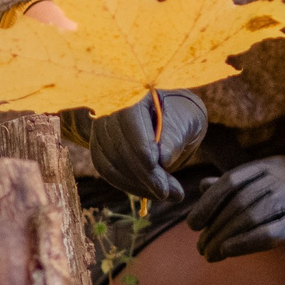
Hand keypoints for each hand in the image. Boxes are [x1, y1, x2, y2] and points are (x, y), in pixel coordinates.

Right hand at [84, 88, 207, 203]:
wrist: (169, 114)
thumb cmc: (180, 114)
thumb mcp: (187, 119)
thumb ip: (175, 135)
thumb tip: (163, 159)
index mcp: (132, 91)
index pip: (130, 120)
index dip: (141, 147)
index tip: (157, 168)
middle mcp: (109, 107)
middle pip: (119, 145)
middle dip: (144, 174)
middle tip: (169, 192)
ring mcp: (100, 127)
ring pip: (110, 162)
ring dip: (136, 184)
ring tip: (165, 193)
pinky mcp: (98, 145)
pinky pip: (106, 169)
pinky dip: (126, 184)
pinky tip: (147, 191)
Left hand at [186, 156, 284, 259]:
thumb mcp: (272, 186)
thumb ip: (239, 185)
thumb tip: (203, 186)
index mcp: (273, 164)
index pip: (231, 180)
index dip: (208, 203)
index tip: (192, 224)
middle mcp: (284, 176)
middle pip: (237, 202)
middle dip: (214, 227)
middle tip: (200, 247)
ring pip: (249, 217)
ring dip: (223, 238)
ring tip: (209, 254)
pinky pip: (266, 234)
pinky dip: (242, 243)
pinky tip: (227, 252)